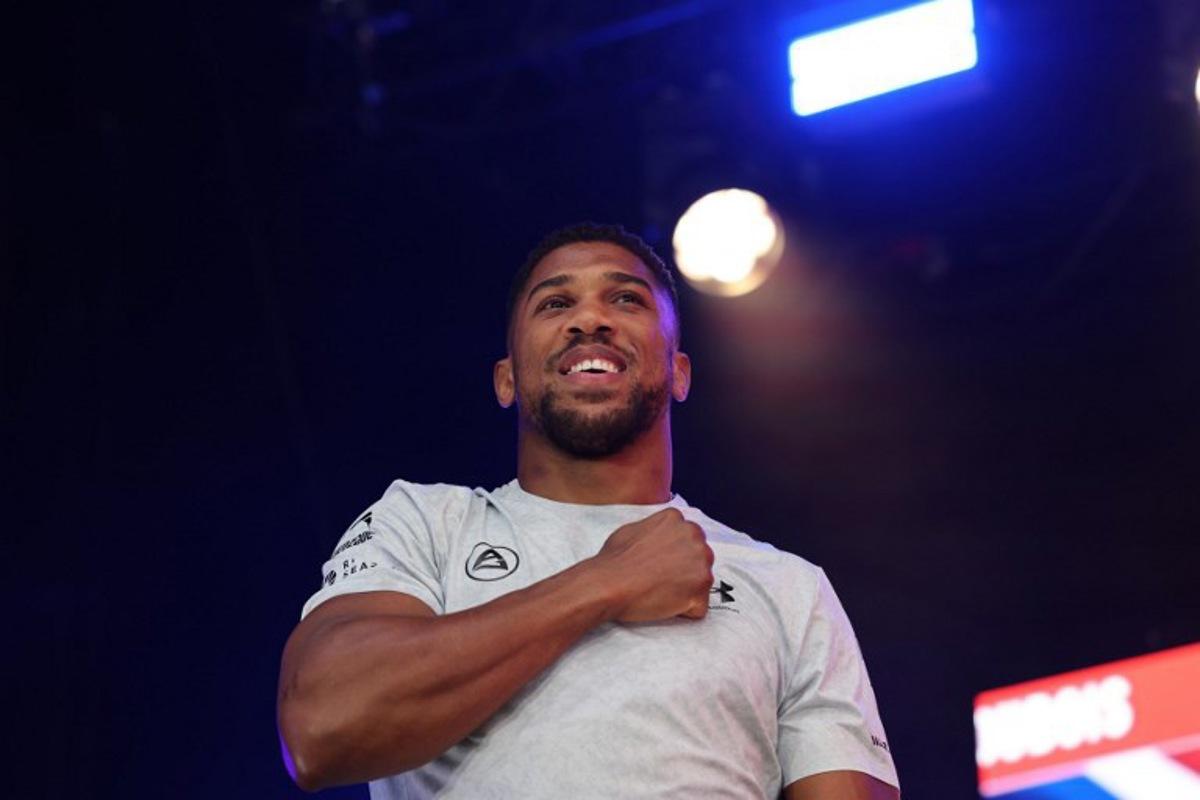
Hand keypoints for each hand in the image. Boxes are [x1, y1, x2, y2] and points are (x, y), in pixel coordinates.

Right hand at [590, 508, 713, 622]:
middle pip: (699, 558)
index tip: (660, 564)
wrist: (609, 584)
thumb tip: (659, 537)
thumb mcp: (632, 529)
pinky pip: (699, 605)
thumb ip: (654, 530)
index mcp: (676, 519)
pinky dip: (685, 610)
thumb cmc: (614, 560)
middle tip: (660, 580)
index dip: (674, 555)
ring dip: (685, 590)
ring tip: (659, 591)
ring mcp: (701, 561)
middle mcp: (693, 535)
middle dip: (684, 571)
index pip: (687, 538)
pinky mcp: (701, 587)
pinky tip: (664, 604)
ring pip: (701, 581)